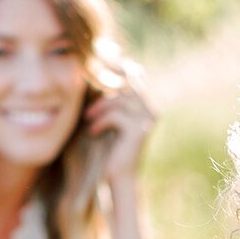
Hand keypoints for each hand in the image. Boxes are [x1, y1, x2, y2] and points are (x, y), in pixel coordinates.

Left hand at [84, 63, 156, 186]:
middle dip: (108, 78)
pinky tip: (93, 132)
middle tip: (89, 78)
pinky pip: (116, 116)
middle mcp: (152, 110)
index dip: (119, 65)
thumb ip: (110, 97)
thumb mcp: (109, 118)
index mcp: (147, 105)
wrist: (119, 177)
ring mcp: (147, 120)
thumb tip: (96, 72)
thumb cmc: (110, 148)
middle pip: (130, 81)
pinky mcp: (138, 132)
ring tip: (87, 117)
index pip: (137, 74)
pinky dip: (101, 122)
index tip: (98, 61)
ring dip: (100, 107)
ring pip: (120, 99)